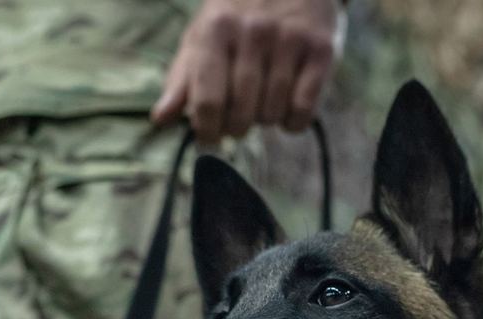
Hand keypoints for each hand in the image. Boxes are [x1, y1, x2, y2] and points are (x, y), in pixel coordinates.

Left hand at [151, 0, 338, 143]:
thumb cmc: (236, 18)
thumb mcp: (202, 38)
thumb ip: (182, 80)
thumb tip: (160, 119)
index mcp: (217, 30)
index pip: (208, 102)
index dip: (207, 131)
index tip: (209, 137)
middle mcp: (254, 32)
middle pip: (241, 115)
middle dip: (237, 127)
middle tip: (238, 117)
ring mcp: (290, 40)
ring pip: (272, 114)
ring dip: (265, 120)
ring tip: (263, 101)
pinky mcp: (321, 50)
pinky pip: (303, 110)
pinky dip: (293, 122)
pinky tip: (286, 107)